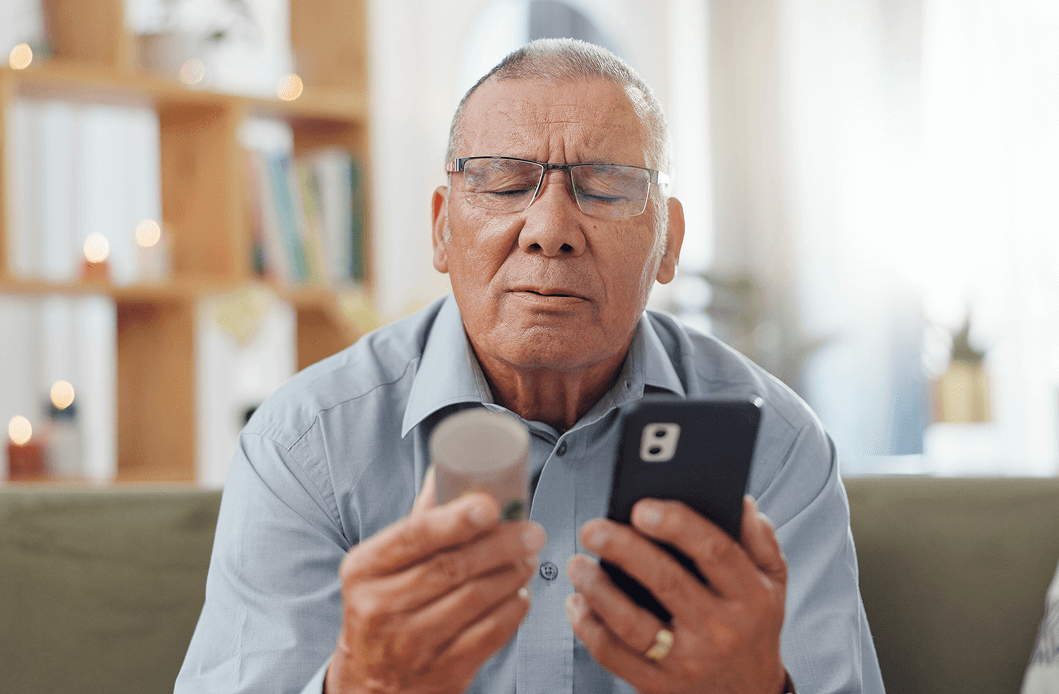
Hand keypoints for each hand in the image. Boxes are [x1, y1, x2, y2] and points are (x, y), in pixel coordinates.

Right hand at [325, 467, 545, 693]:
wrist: (368, 686)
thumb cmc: (382, 610)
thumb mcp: (381, 567)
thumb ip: (417, 523)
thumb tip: (444, 470)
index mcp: (364, 570)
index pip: (414, 537)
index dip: (455, 519)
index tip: (491, 505)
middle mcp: (381, 608)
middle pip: (452, 567)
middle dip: (500, 545)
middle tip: (531, 531)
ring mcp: (411, 646)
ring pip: (476, 600)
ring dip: (511, 574)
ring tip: (527, 557)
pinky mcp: (442, 673)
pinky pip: (490, 635)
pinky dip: (513, 609)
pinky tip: (520, 593)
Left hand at [565, 496, 786, 693]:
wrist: (750, 693)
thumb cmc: (755, 625)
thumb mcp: (773, 580)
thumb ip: (758, 538)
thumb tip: (741, 502)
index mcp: (749, 596)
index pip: (715, 552)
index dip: (678, 525)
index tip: (642, 507)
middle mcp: (719, 630)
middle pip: (667, 582)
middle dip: (624, 550)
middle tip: (594, 529)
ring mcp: (687, 661)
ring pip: (633, 624)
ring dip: (598, 590)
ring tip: (579, 564)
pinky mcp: (658, 684)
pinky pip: (614, 656)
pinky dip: (589, 628)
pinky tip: (578, 603)